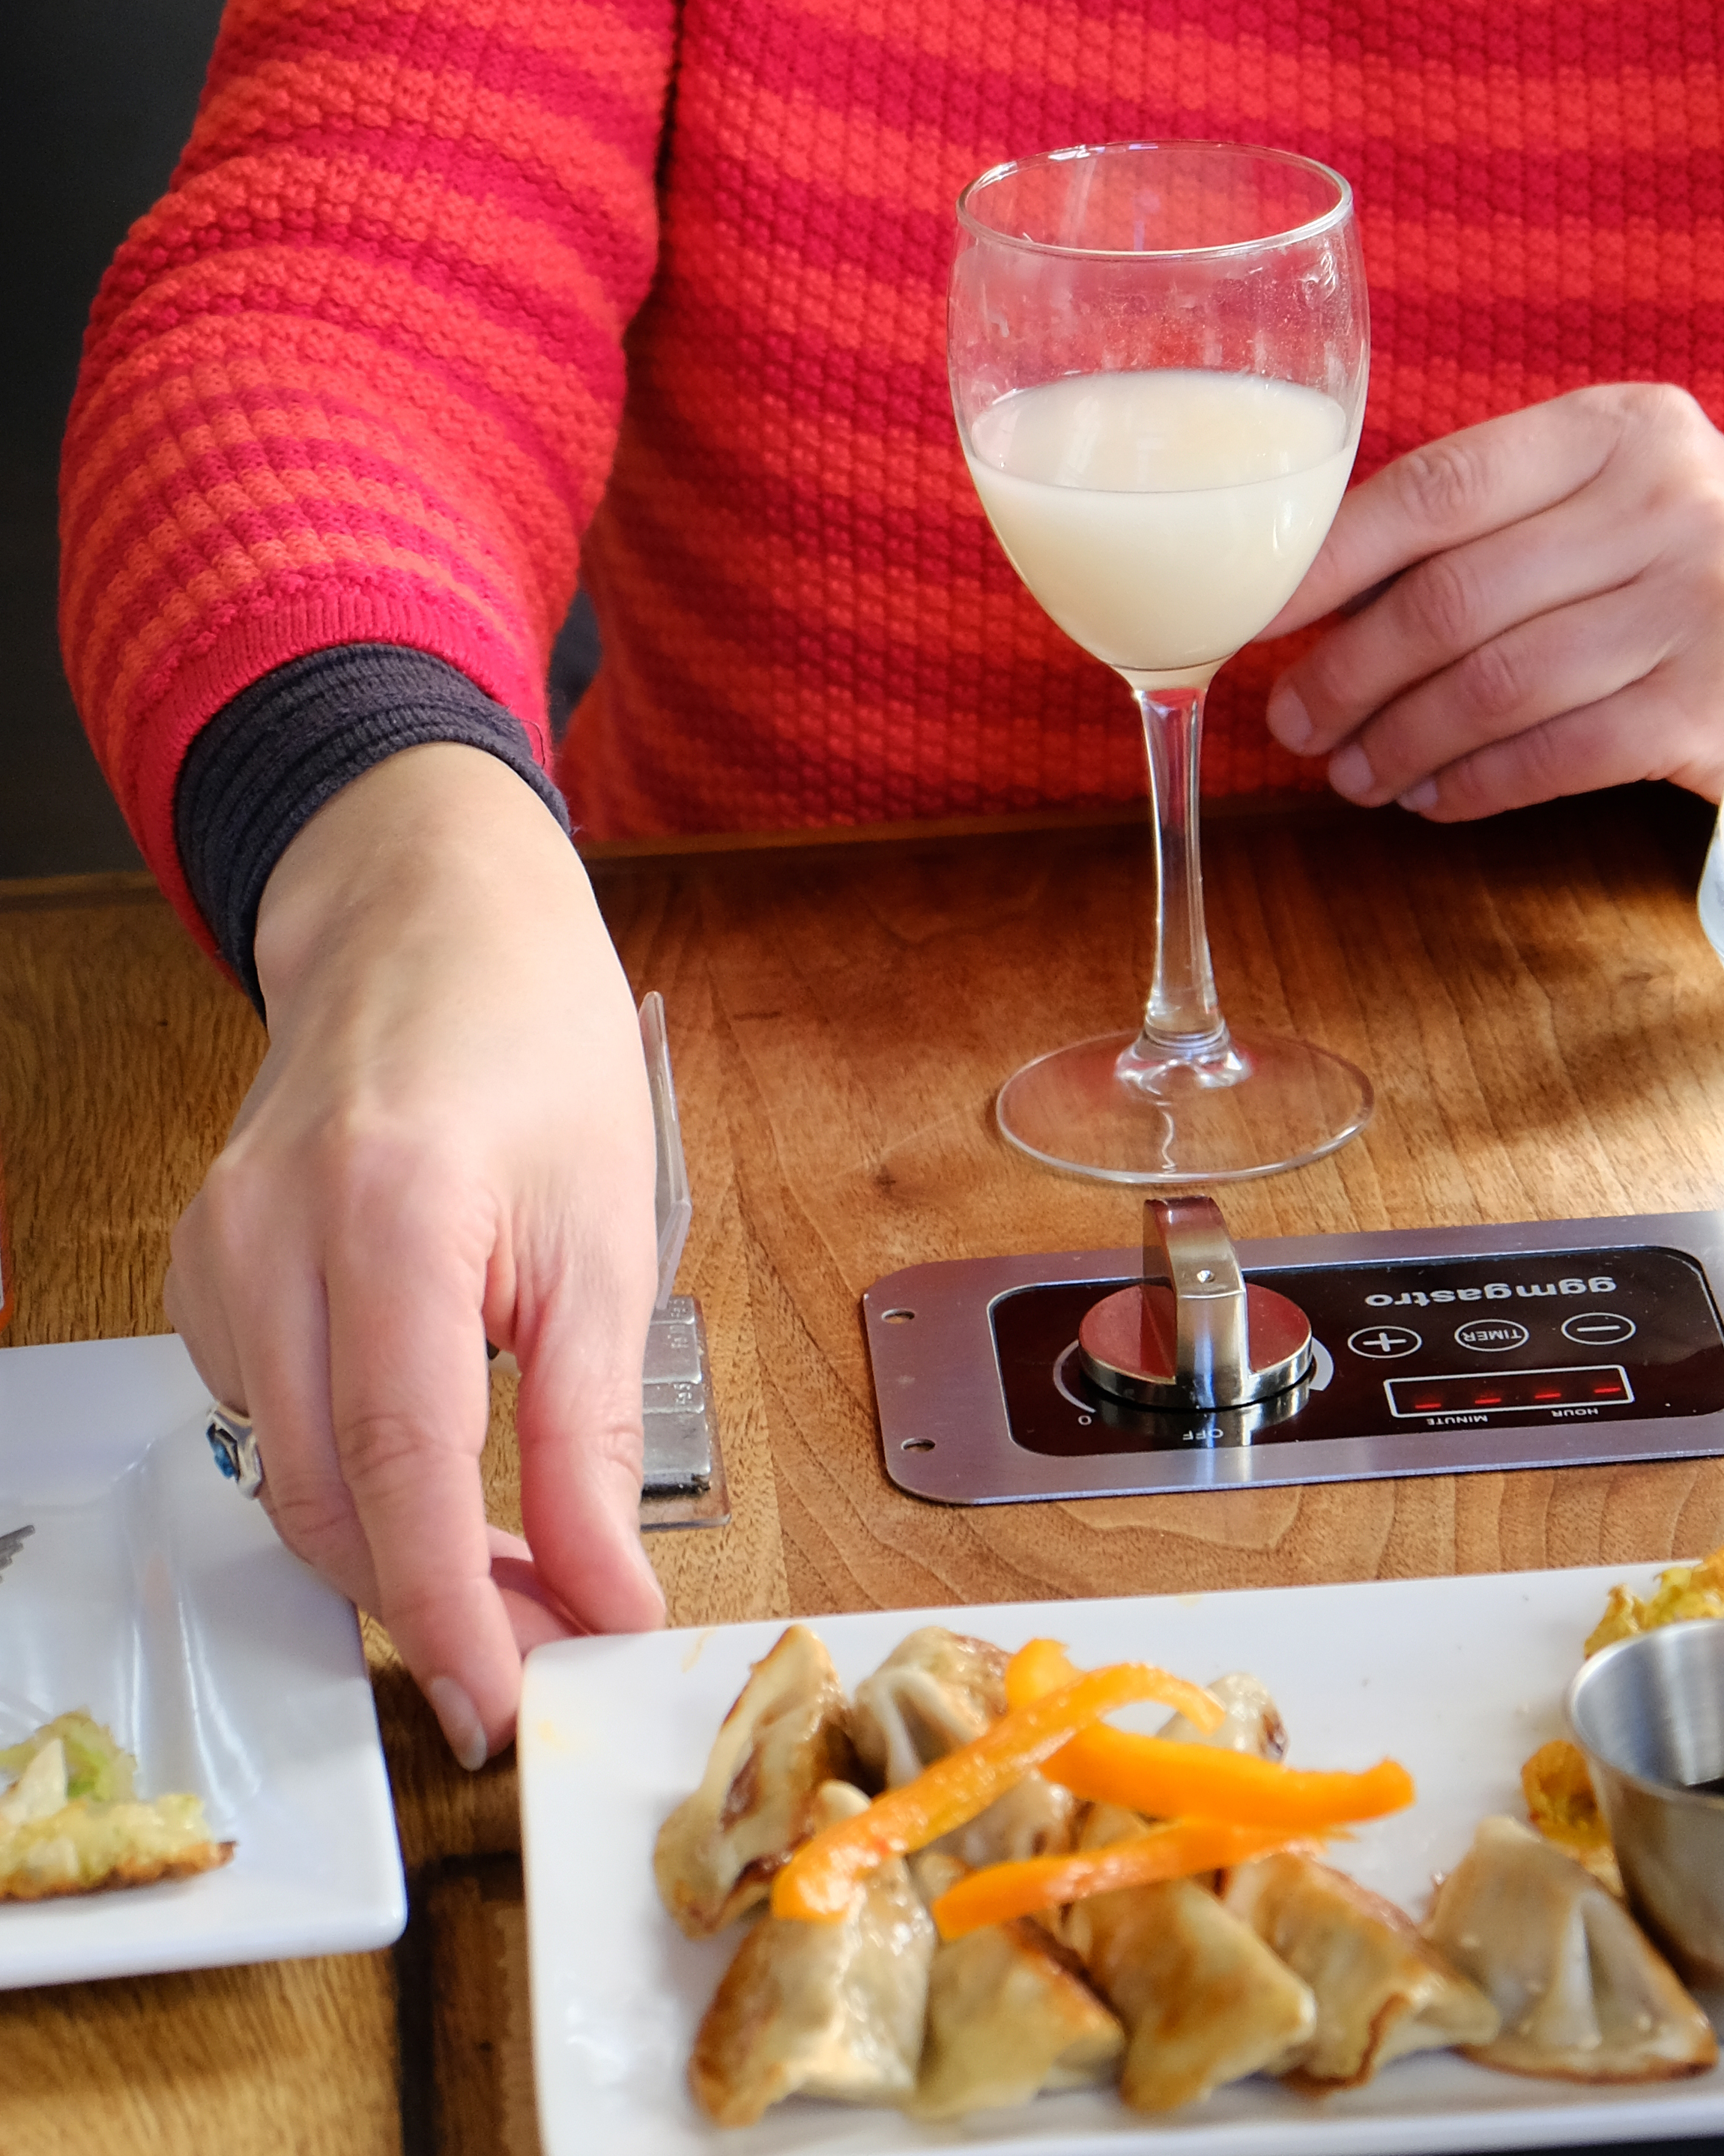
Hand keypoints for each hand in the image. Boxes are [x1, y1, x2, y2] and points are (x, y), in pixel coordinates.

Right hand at [165, 744, 665, 1768]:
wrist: (435, 930)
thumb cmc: (539, 1058)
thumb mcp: (610, 1243)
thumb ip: (592, 1436)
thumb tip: (606, 1601)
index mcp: (387, 1215)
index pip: (397, 1468)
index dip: (450, 1612)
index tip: (507, 1706)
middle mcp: (267, 1239)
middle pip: (322, 1495)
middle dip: (429, 1606)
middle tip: (542, 1657)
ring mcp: (213, 1254)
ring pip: (287, 1473)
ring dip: (392, 1550)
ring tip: (519, 1579)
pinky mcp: (202, 1271)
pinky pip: (268, 1418)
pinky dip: (351, 1477)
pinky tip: (438, 1480)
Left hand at [1261, 384, 1723, 819]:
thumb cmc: (1686, 578)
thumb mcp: (1607, 511)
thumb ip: (1491, 529)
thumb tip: (1311, 601)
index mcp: (1624, 428)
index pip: (1440, 486)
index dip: (1328, 558)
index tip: (1259, 615)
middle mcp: (1672, 504)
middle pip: (1453, 598)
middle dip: (1348, 672)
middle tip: (1293, 720)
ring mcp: (1704, 608)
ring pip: (1493, 686)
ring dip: (1399, 742)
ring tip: (1351, 773)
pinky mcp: (1715, 711)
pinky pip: (1553, 757)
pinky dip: (1473, 786)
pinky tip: (1431, 801)